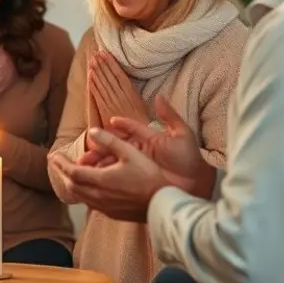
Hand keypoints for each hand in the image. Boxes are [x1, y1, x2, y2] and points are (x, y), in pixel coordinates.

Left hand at [50, 129, 169, 222]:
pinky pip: (90, 203)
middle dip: (62, 173)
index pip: (72, 172)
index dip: (61, 164)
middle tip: (57, 163)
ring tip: (69, 174)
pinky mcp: (111, 214)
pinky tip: (88, 189)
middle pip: (72, 185)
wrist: (162, 204)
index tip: (54, 156)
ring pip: (80, 196)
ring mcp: (104, 207)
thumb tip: (92, 131)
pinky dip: (83, 193)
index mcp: (101, 180)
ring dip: (72, 184)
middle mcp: (98, 196)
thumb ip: (110, 141)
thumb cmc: (149, 177)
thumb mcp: (131, 153)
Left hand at [88, 50, 149, 125]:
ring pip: (103, 84)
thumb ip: (131, 93)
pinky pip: (98, 95)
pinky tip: (90, 76)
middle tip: (95, 52)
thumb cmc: (141, 123)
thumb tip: (125, 82)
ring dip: (97, 71)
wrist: (137, 140)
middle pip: (109, 77)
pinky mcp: (105, 110)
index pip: (119, 75)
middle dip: (102, 64)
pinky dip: (93, 85)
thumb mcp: (140, 105)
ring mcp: (112, 103)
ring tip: (91, 60)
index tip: (104, 53)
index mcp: (131, 94)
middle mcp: (121, 96)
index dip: (111, 63)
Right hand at [92, 96, 215, 196]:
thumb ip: (170, 116)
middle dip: (102, 147)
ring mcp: (140, 166)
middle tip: (89, 149)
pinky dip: (106, 176)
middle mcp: (143, 152)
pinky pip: (119, 177)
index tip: (111, 121)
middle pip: (118, 147)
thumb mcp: (182, 135)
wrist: (197, 185)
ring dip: (100, 162)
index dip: (122, 125)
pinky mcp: (138, 180)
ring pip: (114, 162)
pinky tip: (95, 177)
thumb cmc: (191, 160)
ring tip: (86, 164)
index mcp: (151, 139)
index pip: (132, 129)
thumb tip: (160, 97)